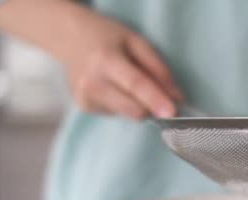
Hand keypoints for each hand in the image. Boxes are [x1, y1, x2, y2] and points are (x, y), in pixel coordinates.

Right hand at [0, 1, 182, 118]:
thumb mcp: (136, 42)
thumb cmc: (107, 37)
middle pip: (133, 108)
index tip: (173, 112)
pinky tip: (113, 87)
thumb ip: (158, 69)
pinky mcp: (84, 107)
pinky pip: (117, 113)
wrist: (69, 39)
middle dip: (152, 107)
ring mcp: (85, 98)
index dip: (156, 100)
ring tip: (124, 81)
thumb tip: (177, 97)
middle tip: (161, 97)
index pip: (135, 84)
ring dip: (136, 103)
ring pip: (127, 114)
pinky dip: (123, 103)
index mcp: (106, 60)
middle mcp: (92, 83)